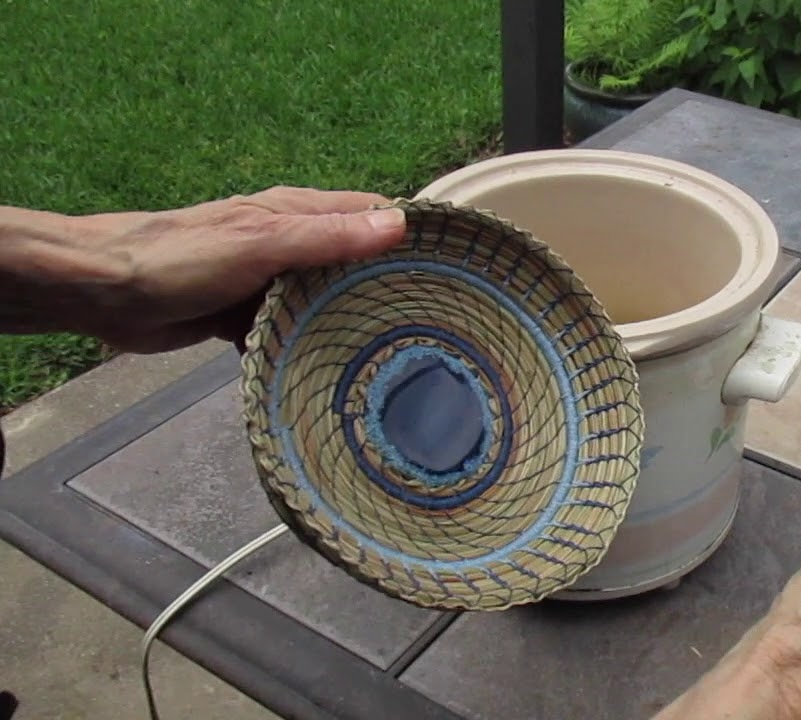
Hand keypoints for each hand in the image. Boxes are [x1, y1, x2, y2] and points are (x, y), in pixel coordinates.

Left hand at [1, 186, 405, 352]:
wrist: (104, 293)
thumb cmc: (181, 258)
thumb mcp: (262, 244)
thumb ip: (327, 237)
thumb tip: (399, 225)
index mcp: (297, 213)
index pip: (370, 216)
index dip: (408, 237)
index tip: (449, 270)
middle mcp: (289, 244)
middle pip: (352, 264)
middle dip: (385, 289)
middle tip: (432, 327)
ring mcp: (269, 282)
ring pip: (323, 303)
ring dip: (347, 324)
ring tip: (395, 357)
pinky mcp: (247, 317)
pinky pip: (291, 332)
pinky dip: (308, 348)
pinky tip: (335, 375)